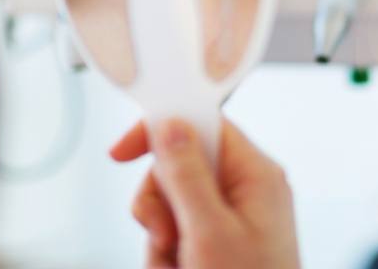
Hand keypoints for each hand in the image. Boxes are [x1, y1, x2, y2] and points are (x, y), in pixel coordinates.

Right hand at [110, 118, 300, 268]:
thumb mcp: (210, 235)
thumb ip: (186, 175)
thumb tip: (169, 124)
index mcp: (255, 175)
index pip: (201, 123)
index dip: (161, 129)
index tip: (123, 152)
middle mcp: (244, 189)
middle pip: (177, 164)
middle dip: (160, 202)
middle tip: (166, 235)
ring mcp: (231, 218)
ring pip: (169, 201)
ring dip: (160, 236)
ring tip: (177, 266)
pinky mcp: (217, 242)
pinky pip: (173, 230)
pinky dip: (166, 255)